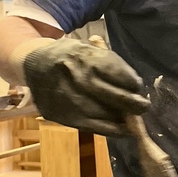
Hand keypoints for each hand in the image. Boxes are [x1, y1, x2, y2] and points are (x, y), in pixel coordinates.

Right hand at [23, 38, 148, 135]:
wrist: (33, 64)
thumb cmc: (68, 55)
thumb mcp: (86, 47)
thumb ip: (110, 62)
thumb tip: (134, 85)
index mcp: (84, 56)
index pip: (117, 73)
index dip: (132, 82)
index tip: (138, 86)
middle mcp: (75, 77)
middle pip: (113, 95)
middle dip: (132, 103)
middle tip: (144, 106)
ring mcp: (67, 98)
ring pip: (104, 113)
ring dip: (122, 118)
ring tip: (132, 118)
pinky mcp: (61, 114)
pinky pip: (92, 126)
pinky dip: (111, 129)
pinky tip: (123, 129)